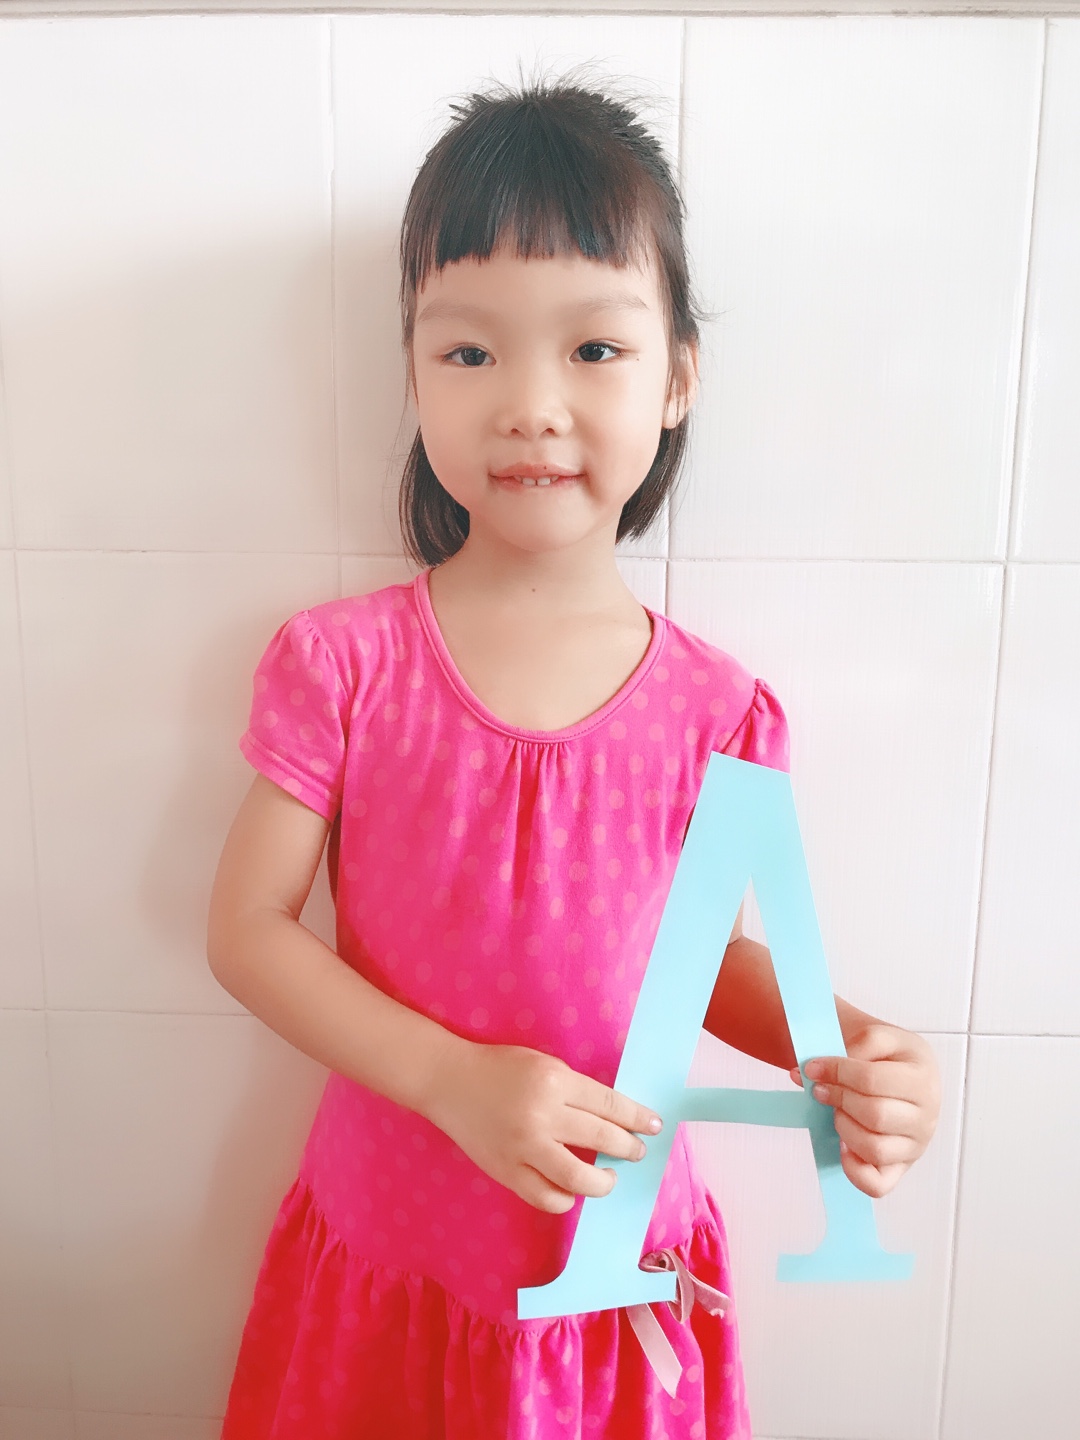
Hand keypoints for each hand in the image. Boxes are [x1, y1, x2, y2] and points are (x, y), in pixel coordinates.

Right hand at [424, 1039, 663, 1214]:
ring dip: (603, 1182)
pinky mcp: (506, 1172)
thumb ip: (576, 1091)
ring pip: (578, 1179)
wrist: (448, 1082)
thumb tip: (614, 1120)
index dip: (637, 1118)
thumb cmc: (500, 1067)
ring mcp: (523, 1148)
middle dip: (628, 1148)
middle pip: (601, 1139)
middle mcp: (541, 1116)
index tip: (654, 1126)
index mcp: (554, 1081)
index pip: (609, 1105)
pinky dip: (566, 1198)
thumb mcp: (544, 1065)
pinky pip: (546, 1197)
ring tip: (610, 1177)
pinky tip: (574, 1189)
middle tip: (637, 1151)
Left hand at [788, 1019, 940, 1198]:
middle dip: (838, 1099)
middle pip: (874, 1114)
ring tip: (836, 1112)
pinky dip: (854, 1169)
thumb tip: (813, 1072)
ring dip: (843, 1128)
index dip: (836, 1072)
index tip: (812, 1067)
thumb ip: (855, 1044)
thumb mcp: (877, 1034)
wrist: (896, 1066)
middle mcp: (927, 1115)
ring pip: (875, 1148)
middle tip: (821, 1090)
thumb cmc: (884, 1055)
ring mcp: (916, 1145)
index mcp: (922, 1076)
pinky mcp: (900, 1168)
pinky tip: (842, 1146)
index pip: (872, 1080)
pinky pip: (877, 1184)